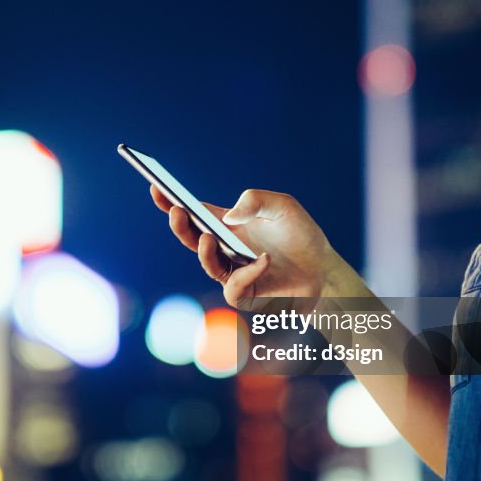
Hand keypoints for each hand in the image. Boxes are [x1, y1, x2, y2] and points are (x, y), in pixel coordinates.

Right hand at [150, 185, 340, 307]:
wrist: (324, 268)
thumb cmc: (300, 234)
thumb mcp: (283, 205)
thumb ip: (256, 200)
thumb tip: (229, 217)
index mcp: (226, 224)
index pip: (193, 213)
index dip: (170, 201)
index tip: (156, 186)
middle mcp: (224, 248)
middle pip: (190, 238)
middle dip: (179, 225)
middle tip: (176, 211)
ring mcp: (233, 271)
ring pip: (207, 264)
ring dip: (204, 251)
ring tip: (208, 236)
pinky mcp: (246, 294)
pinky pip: (235, 288)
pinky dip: (247, 274)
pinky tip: (264, 260)